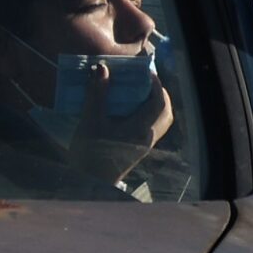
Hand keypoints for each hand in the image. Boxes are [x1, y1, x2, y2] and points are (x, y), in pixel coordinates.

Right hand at [67, 65, 173, 185]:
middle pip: (164, 111)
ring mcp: (142, 145)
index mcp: (142, 129)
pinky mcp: (135, 150)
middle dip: (156, 93)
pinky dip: (143, 114)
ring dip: (151, 104)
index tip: (143, 70)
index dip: (154, 83)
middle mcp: (147, 137)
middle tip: (141, 80)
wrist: (88, 185)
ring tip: (135, 93)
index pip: (159, 102)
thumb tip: (102, 67)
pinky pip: (148, 127)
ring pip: (158, 120)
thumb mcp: (91, 121)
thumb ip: (97, 94)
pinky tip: (126, 110)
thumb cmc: (90, 154)